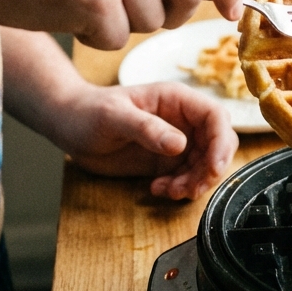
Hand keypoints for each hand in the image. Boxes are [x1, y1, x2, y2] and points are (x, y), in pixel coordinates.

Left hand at [55, 79, 239, 199]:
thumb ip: (146, 128)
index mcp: (176, 99)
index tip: (212, 168)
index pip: (215, 117)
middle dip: (210, 169)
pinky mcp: (165, 161)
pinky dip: (179, 188)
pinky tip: (156, 189)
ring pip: (205, 164)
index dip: (221, 143)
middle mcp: (182, 120)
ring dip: (194, 183)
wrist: (70, 125)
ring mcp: (176, 141)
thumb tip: (180, 145)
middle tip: (188, 188)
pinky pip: (187, 177)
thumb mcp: (114, 116)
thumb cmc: (89, 111)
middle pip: (218, 144)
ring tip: (167, 191)